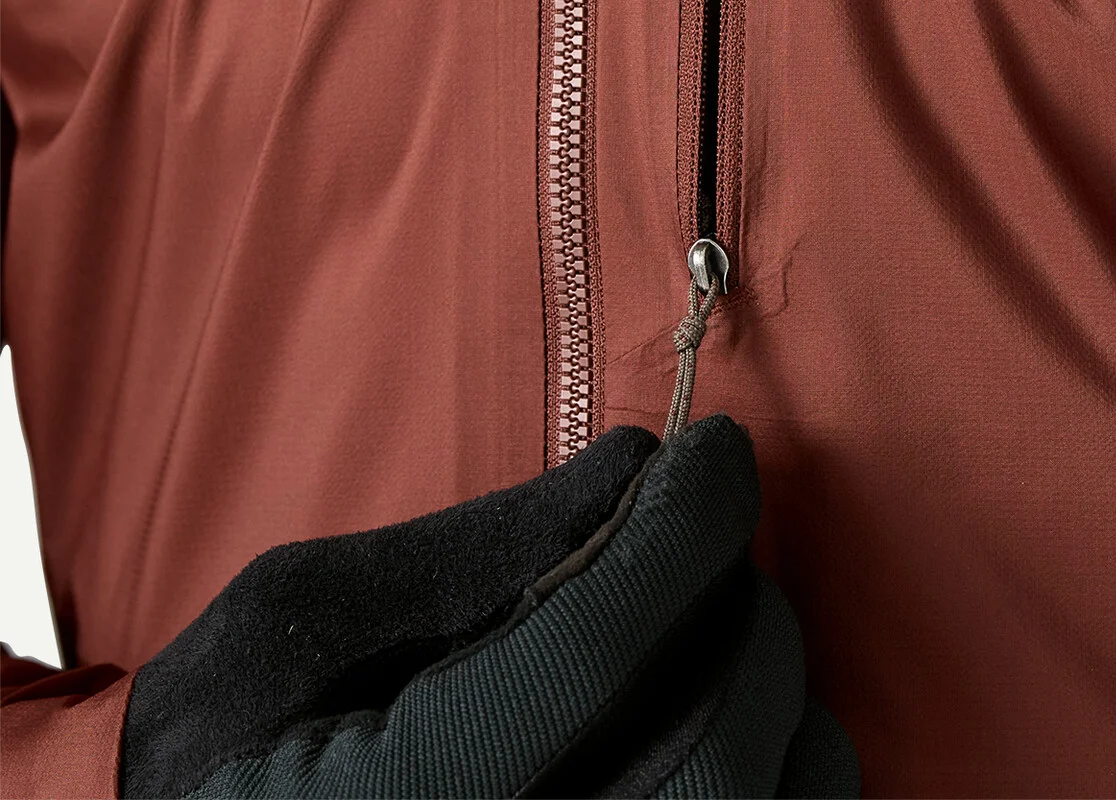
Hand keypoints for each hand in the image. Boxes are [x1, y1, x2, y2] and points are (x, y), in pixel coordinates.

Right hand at [117, 416, 856, 797]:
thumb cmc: (222, 741)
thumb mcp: (305, 619)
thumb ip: (480, 547)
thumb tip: (639, 464)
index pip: (600, 653)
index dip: (681, 528)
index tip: (717, 449)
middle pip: (714, 745)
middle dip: (739, 607)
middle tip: (708, 536)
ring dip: (779, 693)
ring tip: (713, 633)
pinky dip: (792, 771)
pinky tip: (728, 720)